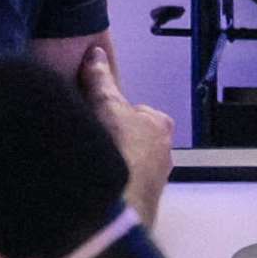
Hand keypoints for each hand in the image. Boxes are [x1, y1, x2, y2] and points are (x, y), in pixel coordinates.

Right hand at [78, 50, 175, 222]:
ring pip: (130, 166)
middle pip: (134, 141)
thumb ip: (100, 80)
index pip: (137, 112)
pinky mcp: (142, 203)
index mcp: (160, 125)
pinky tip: (95, 187)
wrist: (121, 202)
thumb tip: (95, 54)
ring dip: (113, 167)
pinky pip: (125, 189)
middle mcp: (165, 153)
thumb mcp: (105, 105)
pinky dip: (111, 187)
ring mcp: (155, 181)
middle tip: (91, 143)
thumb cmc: (120, 149)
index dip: (114, 113)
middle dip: (115, 142)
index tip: (98, 120)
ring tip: (91, 167)